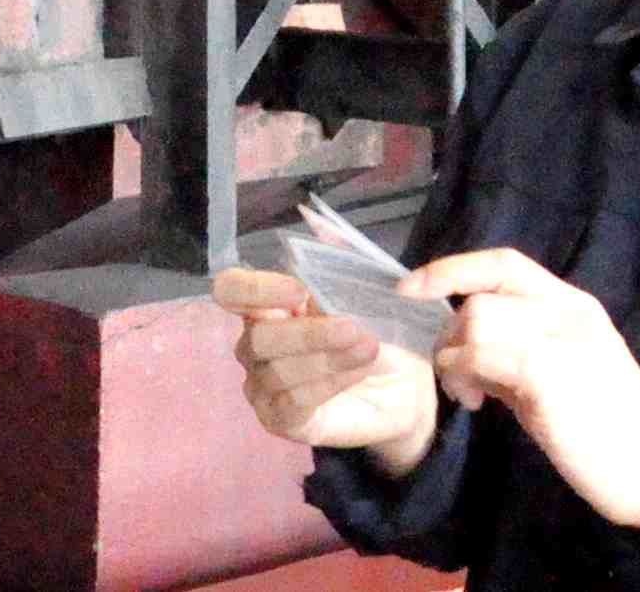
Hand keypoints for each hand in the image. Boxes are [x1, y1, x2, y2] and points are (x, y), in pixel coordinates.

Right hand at [214, 268, 441, 476]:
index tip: (299, 291)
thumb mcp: (365, 290)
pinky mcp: (282, 421)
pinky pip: (293, 403)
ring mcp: (263, 386)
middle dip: (308, 333)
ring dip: (327, 358)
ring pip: (278, 372)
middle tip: (355, 328)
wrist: (407, 388)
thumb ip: (337, 256)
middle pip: (257, 338)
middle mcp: (255, 345)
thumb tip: (314, 219)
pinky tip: (358, 372)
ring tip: (369, 348)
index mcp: (266, 305)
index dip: (255, 289)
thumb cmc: (377, 333)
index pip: (231, 291)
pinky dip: (328, 384)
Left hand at [401, 249, 639, 533]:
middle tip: (459, 379)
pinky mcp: (547, 375)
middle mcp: (566, 311)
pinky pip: (481, 356)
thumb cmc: (607, 427)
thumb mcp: (560, 374)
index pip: (504, 262)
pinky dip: (464, 376)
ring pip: (475, 322)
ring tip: (469, 394)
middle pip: (480, 298)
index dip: (452, 268)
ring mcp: (559, 340)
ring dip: (454, 359)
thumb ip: (516, 351)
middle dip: (450, 336)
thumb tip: (465, 349)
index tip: (411, 288)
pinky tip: (478, 404)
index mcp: (572, 305)